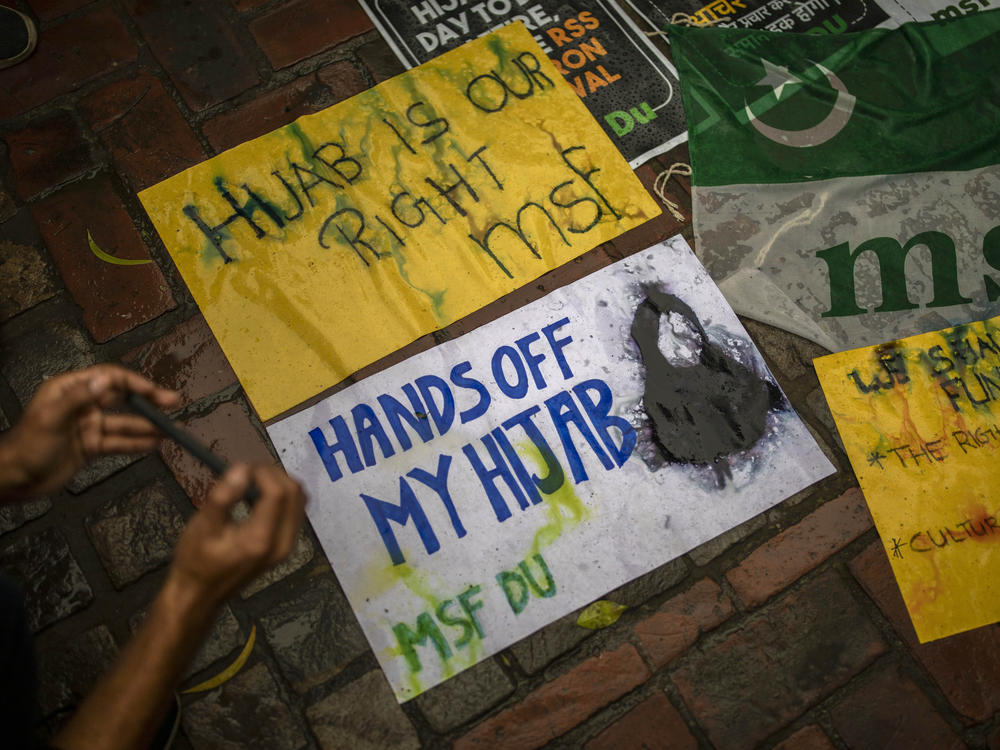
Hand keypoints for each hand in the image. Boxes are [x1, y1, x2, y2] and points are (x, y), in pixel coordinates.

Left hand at [0, 365, 179, 499]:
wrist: (15, 478)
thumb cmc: (28, 445)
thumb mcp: (52, 418)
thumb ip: (80, 398)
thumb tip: (107, 379)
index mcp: (70, 390)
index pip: (108, 378)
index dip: (133, 383)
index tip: (153, 392)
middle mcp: (83, 404)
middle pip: (121, 398)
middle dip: (148, 401)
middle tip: (172, 402)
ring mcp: (89, 426)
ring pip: (124, 423)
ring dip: (146, 426)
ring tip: (171, 430)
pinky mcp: (92, 446)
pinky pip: (118, 442)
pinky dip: (136, 444)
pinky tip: (154, 445)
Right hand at [165, 464, 306, 609]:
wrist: (200, 594)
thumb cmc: (195, 561)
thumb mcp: (202, 527)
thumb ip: (223, 497)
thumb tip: (242, 468)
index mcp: (261, 539)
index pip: (278, 493)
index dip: (264, 472)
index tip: (243, 468)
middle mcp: (282, 543)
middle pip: (295, 493)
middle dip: (274, 474)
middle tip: (248, 471)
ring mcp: (287, 546)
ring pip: (300, 501)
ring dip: (281, 483)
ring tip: (253, 481)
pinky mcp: (286, 545)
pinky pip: (296, 511)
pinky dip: (284, 496)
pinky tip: (259, 496)